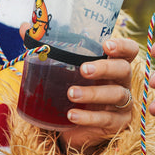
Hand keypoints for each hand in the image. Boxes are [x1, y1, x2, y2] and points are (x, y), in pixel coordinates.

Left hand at [19, 24, 138, 154]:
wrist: (73, 127)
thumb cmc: (73, 90)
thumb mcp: (63, 70)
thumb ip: (49, 50)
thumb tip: (26, 27)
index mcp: (112, 64)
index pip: (128, 51)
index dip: (122, 46)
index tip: (106, 45)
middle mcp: (122, 82)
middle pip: (124, 70)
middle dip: (105, 68)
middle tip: (84, 70)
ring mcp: (123, 104)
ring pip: (116, 95)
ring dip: (93, 93)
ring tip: (71, 94)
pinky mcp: (118, 123)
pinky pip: (107, 119)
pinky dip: (88, 118)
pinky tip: (72, 116)